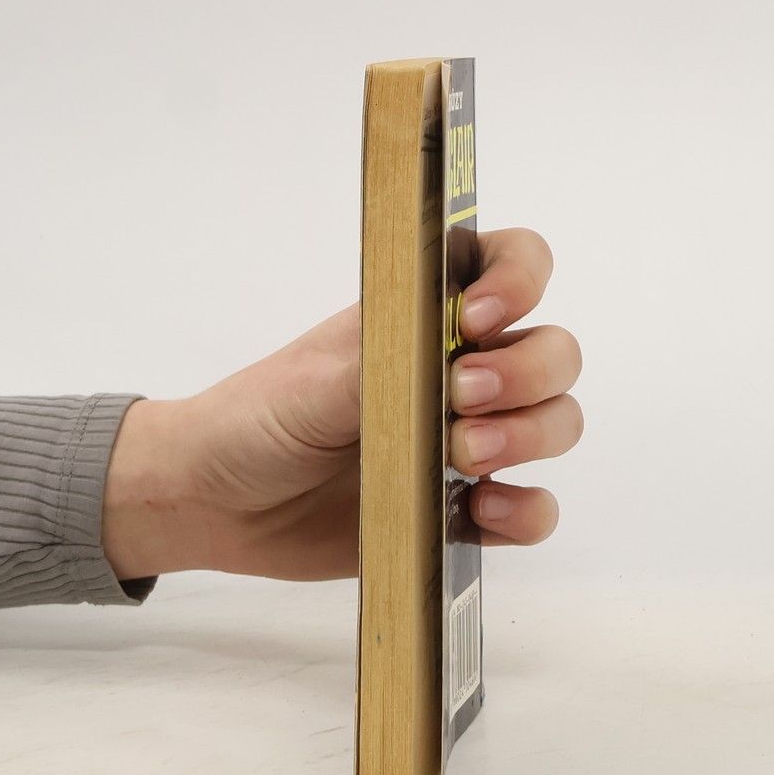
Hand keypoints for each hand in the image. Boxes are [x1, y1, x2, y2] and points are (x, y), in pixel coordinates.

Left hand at [100, 228, 582, 581]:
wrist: (217, 501)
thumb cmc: (259, 417)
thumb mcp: (314, 381)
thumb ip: (384, 367)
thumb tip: (444, 359)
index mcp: (429, 316)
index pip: (514, 263)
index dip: (520, 279)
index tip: (480, 316)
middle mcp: (463, 369)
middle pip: (554, 351)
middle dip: (528, 373)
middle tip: (463, 396)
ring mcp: (470, 440)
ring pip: (556, 423)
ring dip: (531, 436)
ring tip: (466, 456)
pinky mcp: (465, 510)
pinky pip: (533, 509)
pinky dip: (527, 511)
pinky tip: (484, 511)